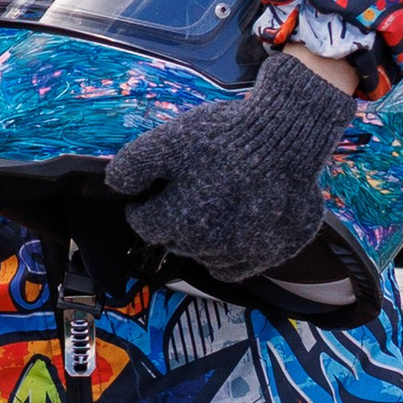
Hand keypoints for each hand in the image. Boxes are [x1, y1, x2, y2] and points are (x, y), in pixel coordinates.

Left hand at [104, 48, 356, 286]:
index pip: (143, 224)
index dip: (145, 204)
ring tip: (219, 200)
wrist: (287, 135)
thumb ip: (133, 165)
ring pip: (204, 255)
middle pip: (174, 240)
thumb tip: (115, 184)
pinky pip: (235, 267)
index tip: (156, 190)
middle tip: (193, 189)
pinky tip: (237, 223)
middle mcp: (208, 246)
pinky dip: (231, 252)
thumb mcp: (170, 139)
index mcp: (178, 220)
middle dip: (175, 219)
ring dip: (203, 236)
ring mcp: (242, 253)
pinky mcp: (269, 254)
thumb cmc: (227, 137)